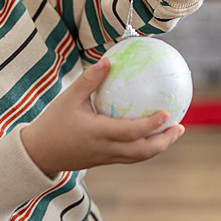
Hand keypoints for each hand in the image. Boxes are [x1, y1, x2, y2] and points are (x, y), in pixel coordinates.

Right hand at [20, 57, 184, 177]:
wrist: (39, 153)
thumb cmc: (53, 122)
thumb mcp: (68, 97)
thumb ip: (89, 79)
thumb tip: (109, 59)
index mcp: (99, 133)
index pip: (131, 132)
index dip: (151, 125)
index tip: (167, 113)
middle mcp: (107, 149)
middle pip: (143, 152)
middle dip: (165, 142)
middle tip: (181, 126)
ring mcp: (107, 157)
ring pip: (139, 156)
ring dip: (159, 146)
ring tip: (174, 132)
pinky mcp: (105, 160)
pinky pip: (131, 155)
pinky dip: (145, 147)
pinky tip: (150, 134)